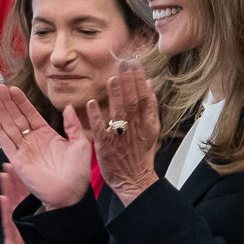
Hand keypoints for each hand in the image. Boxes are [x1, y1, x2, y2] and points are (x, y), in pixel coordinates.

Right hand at [0, 83, 93, 209]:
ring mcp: (25, 150)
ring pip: (9, 127)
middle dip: (7, 102)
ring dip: (0, 112)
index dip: (21, 101)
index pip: (30, 113)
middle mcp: (33, 140)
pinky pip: (6, 143)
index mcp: (47, 134)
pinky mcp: (18, 161)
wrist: (70, 193)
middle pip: (17, 117)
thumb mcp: (80, 144)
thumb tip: (69, 106)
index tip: (13, 88)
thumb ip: (73, 125)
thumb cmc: (78, 172)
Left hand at [83, 58, 161, 199]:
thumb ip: (151, 106)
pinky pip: (100, 128)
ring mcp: (120, 136)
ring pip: (119, 112)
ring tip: (112, 78)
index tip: (134, 64)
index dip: (139, 79)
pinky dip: (96, 116)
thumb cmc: (141, 154)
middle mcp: (134, 127)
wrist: (135, 179)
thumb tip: (149, 83)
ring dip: (115, 95)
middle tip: (123, 63)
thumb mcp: (152, 129)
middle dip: (128, 81)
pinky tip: (91, 103)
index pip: (144, 96)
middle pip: (132, 100)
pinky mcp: (106, 145)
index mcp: (146, 122)